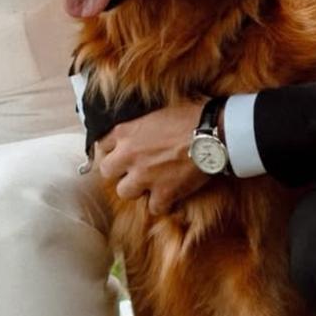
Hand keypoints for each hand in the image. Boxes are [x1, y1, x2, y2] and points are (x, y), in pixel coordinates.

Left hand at [97, 100, 209, 215]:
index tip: (120, 151)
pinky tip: (170, 195)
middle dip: (119, 171)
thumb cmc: (192, 114)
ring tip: (150, 183)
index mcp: (126, 130)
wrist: (214, 133)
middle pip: (107, 171)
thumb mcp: (159, 108)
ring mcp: (144, 176)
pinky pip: (154, 207)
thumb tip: (141, 122)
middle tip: (133, 168)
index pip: (101, 143)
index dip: (112, 149)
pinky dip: (162, 203)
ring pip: (125, 192)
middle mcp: (129, 154)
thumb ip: (142, 120)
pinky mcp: (163, 192)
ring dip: (137, 189)